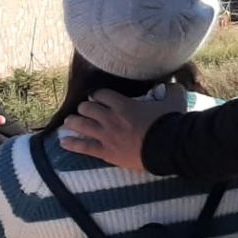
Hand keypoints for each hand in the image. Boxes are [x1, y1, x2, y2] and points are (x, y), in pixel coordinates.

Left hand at [57, 88, 183, 170]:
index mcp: (124, 105)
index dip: (98, 94)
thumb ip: (170, 90)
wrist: (168, 147)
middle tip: (86, 109)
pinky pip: (83, 147)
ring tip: (70, 122)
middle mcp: (110, 118)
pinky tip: (63, 142)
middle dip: (85, 107)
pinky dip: (71, 143)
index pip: (101, 94)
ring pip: (80, 125)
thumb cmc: (171, 123)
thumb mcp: (174, 100)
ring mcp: (106, 136)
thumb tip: (169, 86)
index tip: (98, 97)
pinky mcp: (106, 152)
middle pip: (87, 108)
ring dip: (73, 122)